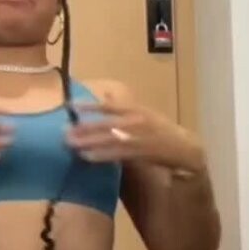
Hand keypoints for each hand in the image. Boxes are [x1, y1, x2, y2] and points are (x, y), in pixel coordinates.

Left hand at [66, 100, 205, 173]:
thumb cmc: (162, 130)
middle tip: (64, 131)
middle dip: (84, 128)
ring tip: (71, 145)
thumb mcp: (143, 113)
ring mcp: (139, 137)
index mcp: (136, 110)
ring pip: (109, 139)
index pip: (108, 106)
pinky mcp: (141, 152)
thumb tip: (104, 92)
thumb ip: (122, 105)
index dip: (89, 106)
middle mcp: (136, 121)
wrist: (185, 148)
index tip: (70, 106)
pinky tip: (87, 157)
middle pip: (105, 124)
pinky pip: (118, 154)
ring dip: (89, 142)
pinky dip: (102, 155)